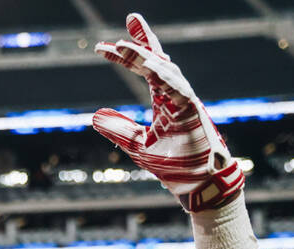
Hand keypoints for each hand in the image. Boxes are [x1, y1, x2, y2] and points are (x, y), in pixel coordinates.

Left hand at [92, 13, 242, 211]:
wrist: (198, 185)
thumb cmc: (174, 165)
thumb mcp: (137, 145)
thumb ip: (119, 129)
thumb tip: (95, 116)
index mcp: (164, 99)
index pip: (146, 69)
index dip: (128, 54)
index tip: (103, 46)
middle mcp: (175, 95)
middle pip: (158, 61)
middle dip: (143, 40)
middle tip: (128, 19)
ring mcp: (186, 102)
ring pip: (167, 72)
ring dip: (145, 57)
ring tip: (123, 46)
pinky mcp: (194, 114)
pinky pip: (180, 91)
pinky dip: (166, 78)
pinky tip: (151, 67)